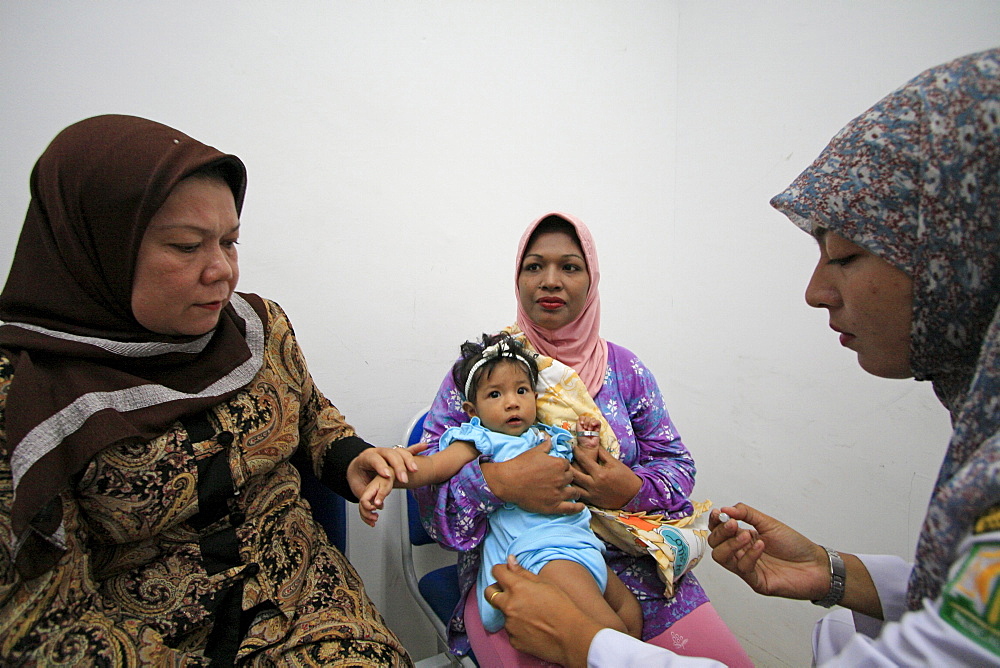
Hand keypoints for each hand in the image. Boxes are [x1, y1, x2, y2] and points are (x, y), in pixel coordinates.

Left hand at [346, 443, 426, 500]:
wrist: (357, 469)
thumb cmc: (358, 477)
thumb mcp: (357, 487)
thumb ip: (366, 496)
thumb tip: (377, 504)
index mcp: (366, 458)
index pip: (374, 459)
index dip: (381, 466)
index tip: (387, 475)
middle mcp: (378, 452)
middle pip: (390, 454)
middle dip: (398, 466)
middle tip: (403, 478)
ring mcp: (387, 452)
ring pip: (400, 452)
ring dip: (408, 460)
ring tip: (414, 470)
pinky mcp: (395, 455)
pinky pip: (407, 450)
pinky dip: (416, 448)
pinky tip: (424, 446)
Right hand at [358, 474, 393, 526]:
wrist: (387, 475)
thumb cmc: (386, 480)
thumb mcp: (385, 487)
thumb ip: (381, 496)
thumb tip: (377, 505)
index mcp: (368, 491)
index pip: (364, 501)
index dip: (368, 507)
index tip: (375, 509)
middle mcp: (366, 495)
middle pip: (361, 507)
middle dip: (367, 515)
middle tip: (376, 518)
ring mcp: (368, 498)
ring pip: (363, 510)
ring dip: (367, 517)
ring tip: (375, 521)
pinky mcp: (371, 500)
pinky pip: (367, 509)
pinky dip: (369, 516)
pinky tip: (374, 520)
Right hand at [481, 435, 583, 514]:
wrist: (508, 481)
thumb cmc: (520, 465)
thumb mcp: (534, 452)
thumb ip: (545, 446)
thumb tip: (550, 439)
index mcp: (559, 464)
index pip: (567, 465)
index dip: (563, 467)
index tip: (558, 469)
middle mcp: (561, 478)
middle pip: (571, 478)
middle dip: (567, 478)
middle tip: (560, 479)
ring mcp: (558, 494)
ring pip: (573, 492)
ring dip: (573, 491)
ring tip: (572, 492)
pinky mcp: (553, 506)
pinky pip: (570, 508)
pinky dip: (577, 508)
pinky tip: (581, 507)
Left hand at [484, 556, 600, 667]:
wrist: (572, 636)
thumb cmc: (563, 607)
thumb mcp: (545, 584)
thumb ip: (523, 572)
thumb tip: (509, 560)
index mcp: (517, 588)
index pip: (496, 572)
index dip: (500, 570)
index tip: (505, 572)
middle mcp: (509, 606)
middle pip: (490, 592)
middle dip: (496, 588)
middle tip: (510, 591)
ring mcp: (510, 625)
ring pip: (503, 613)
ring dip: (511, 610)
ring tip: (532, 614)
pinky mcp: (514, 640)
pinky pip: (512, 630)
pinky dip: (519, 627)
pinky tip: (534, 627)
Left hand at [571, 420, 640, 508]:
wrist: (633, 495)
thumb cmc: (625, 477)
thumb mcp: (614, 463)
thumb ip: (602, 454)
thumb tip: (592, 445)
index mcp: (600, 473)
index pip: (583, 460)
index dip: (576, 452)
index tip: (572, 447)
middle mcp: (594, 484)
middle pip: (574, 474)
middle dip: (567, 466)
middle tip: (563, 460)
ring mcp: (592, 494)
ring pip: (573, 487)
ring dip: (567, 480)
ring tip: (563, 473)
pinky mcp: (592, 501)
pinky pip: (578, 496)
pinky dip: (572, 490)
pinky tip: (568, 485)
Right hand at [708, 503, 828, 599]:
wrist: (816, 565)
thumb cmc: (795, 546)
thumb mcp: (769, 523)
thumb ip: (746, 513)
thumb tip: (726, 508)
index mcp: (743, 538)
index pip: (719, 530)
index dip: (715, 522)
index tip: (719, 513)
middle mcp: (742, 552)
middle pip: (715, 544)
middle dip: (721, 532)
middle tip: (733, 524)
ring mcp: (747, 567)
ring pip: (722, 557)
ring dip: (730, 544)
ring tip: (746, 534)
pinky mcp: (755, 581)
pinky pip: (742, 568)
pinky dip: (749, 554)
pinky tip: (761, 545)